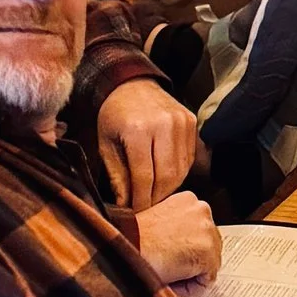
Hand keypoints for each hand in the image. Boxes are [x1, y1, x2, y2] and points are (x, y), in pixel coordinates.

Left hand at [95, 77, 199, 208]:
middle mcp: (164, 125)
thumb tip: (125, 205)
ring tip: (155, 195)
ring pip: (181, 169)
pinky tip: (165, 177)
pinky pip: (189, 157)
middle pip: (167, 176)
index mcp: (138, 130)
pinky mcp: (191, 121)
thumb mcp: (105, 144)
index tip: (136, 213)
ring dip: (169, 188)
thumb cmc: (114, 115)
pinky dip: (178, 172)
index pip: (144, 177)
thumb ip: (116, 175)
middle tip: (147, 208)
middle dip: (157, 198)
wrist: (131, 84)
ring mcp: (181, 122)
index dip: (141, 200)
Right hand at [134, 189, 221, 286]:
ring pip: (209, 261)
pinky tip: (172, 279)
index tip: (172, 254)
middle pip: (209, 243)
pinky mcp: (208, 252)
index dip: (186, 246)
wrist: (124, 248)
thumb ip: (174, 227)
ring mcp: (206, 230)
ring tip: (168, 271)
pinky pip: (206, 278)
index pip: (199, 229)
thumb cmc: (131, 238)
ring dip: (192, 270)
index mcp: (188, 199)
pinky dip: (192, 285)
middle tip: (169, 266)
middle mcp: (202, 209)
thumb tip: (181, 246)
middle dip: (193, 258)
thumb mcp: (155, 221)